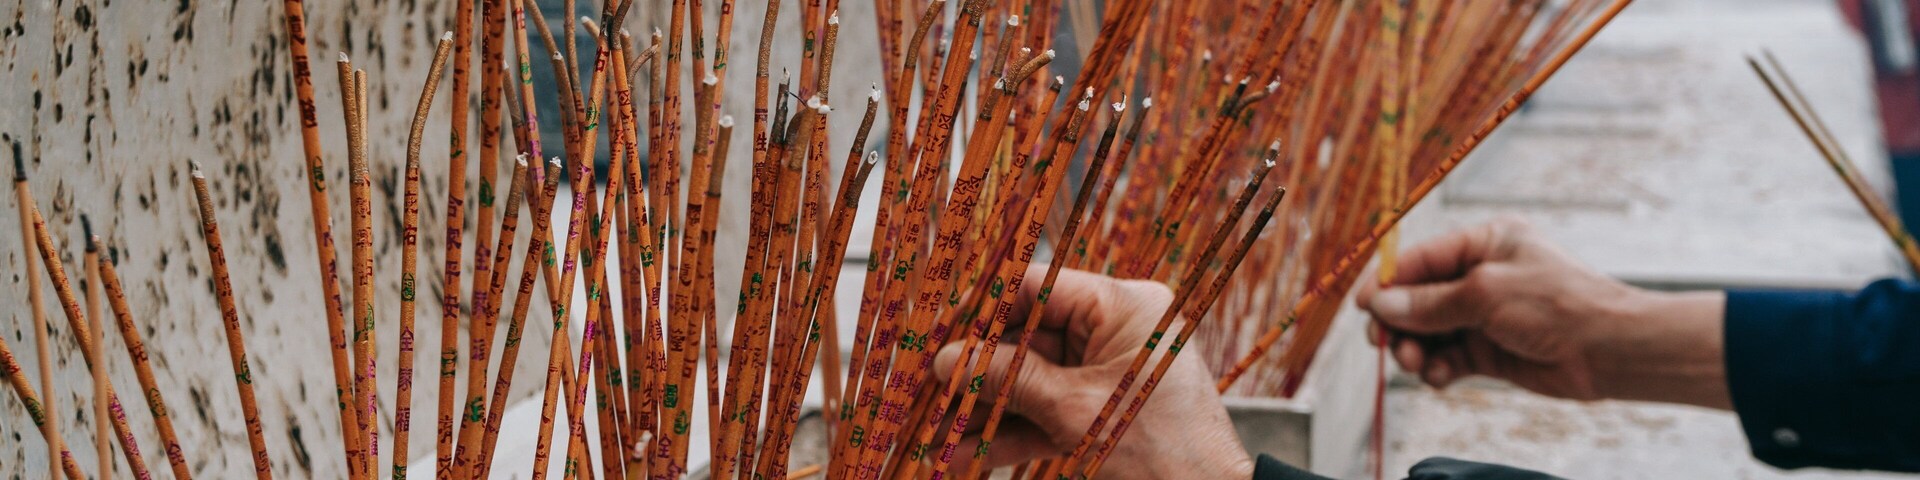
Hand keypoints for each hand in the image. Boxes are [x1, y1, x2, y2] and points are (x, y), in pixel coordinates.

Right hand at [932, 266, 1253, 479]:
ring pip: (1034, 382)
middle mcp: (1118, 333)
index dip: (984, 309)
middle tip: (927, 386)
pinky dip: (1012, 434)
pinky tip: (966, 453)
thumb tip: (949, 359)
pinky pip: (1050, 415)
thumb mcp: (1074, 411)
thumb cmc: (1160, 452)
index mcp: (1125, 308)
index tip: (938, 330)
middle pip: (1029, 338)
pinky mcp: (1104, 414)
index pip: (1039, 288)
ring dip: (986, 409)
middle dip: (978, 370)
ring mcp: (1110, 375)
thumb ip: (1010, 379)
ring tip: (936, 429)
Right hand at [1356, 217, 1730, 408]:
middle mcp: (1481, 275)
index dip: (1388, 282)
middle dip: (1399, 321)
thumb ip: (1430, 302)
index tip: (1363, 306)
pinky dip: (1437, 368)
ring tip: (1415, 363)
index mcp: (1485, 242)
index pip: (1421, 258)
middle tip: (1384, 343)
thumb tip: (1382, 306)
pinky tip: (1438, 376)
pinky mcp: (1489, 349)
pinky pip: (1448, 356)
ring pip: (1429, 331)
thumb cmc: (1558, 305)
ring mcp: (1484, 314)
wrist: (1609, 350)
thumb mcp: (1486, 294)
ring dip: (1415, 348)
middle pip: (1419, 297)